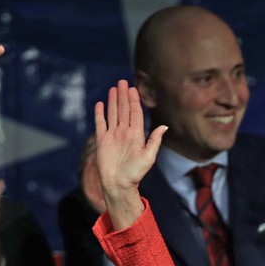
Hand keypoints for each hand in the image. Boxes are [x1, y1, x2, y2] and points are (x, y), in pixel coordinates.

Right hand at [93, 79, 166, 227]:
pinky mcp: (102, 141)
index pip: (135, 114)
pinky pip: (100, 124)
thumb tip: (164, 126)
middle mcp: (125, 133)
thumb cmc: (135, 173)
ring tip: (114, 88)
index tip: (133, 89)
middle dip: (124, 96)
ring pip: (113, 114)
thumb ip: (154, 141)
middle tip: (123, 82)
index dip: (134, 101)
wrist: (119, 184)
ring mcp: (113, 136)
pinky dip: (100, 114)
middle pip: (124, 110)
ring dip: (113, 101)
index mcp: (136, 135)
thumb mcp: (148, 157)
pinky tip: (100, 104)